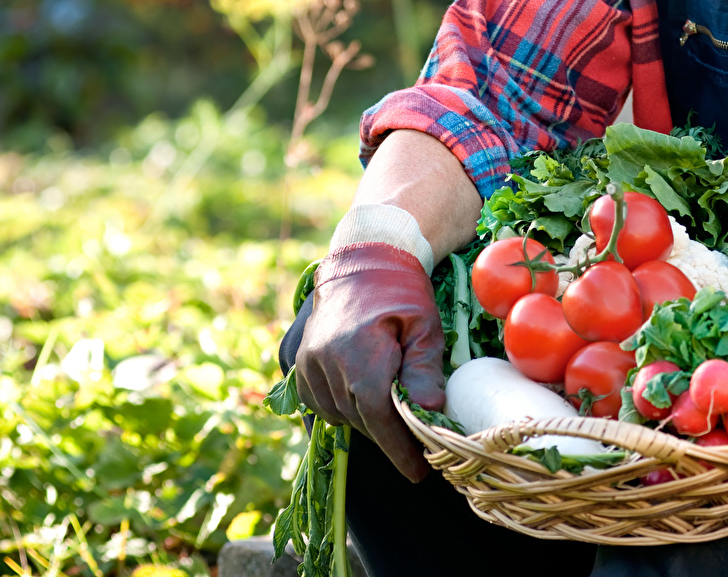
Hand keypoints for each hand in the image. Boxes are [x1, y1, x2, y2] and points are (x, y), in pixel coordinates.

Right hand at [295, 241, 445, 482]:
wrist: (363, 257)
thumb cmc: (401, 291)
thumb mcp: (424, 326)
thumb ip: (425, 370)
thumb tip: (428, 412)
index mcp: (359, 355)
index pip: (378, 419)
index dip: (399, 449)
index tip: (418, 471)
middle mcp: (326, 362)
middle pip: (360, 420)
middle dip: (388, 434)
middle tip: (416, 441)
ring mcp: (308, 362)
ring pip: (339, 414)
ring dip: (365, 419)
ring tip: (391, 407)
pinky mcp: (299, 362)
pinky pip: (320, 402)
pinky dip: (343, 407)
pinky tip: (363, 395)